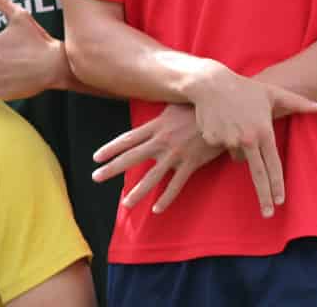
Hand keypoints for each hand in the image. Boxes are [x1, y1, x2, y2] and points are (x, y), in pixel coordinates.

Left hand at [93, 103, 222, 213]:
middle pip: (131, 157)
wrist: (221, 113)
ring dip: (137, 192)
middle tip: (95, 177)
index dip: (110, 149)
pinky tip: (156, 210)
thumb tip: (149, 114)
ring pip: (152, 176)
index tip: (95, 157)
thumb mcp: (172, 106)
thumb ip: (159, 114)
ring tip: (125, 204)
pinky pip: (176, 185)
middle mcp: (161, 141)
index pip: (127, 139)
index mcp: (155, 126)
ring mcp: (175, 154)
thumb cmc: (197, 107)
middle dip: (112, 168)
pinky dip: (166, 198)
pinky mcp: (190, 164)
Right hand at [186, 63, 316, 216]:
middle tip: (268, 214)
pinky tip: (220, 122)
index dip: (277, 185)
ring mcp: (228, 140)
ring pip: (236, 154)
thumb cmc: (244, 88)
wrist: (209, 82)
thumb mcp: (272, 92)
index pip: (273, 165)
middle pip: (257, 174)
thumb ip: (298, 103)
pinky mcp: (211, 139)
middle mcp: (246, 139)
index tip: (280, 201)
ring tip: (234, 123)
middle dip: (264, 197)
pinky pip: (219, 145)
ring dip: (237, 146)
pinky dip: (221, 137)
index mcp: (263, 132)